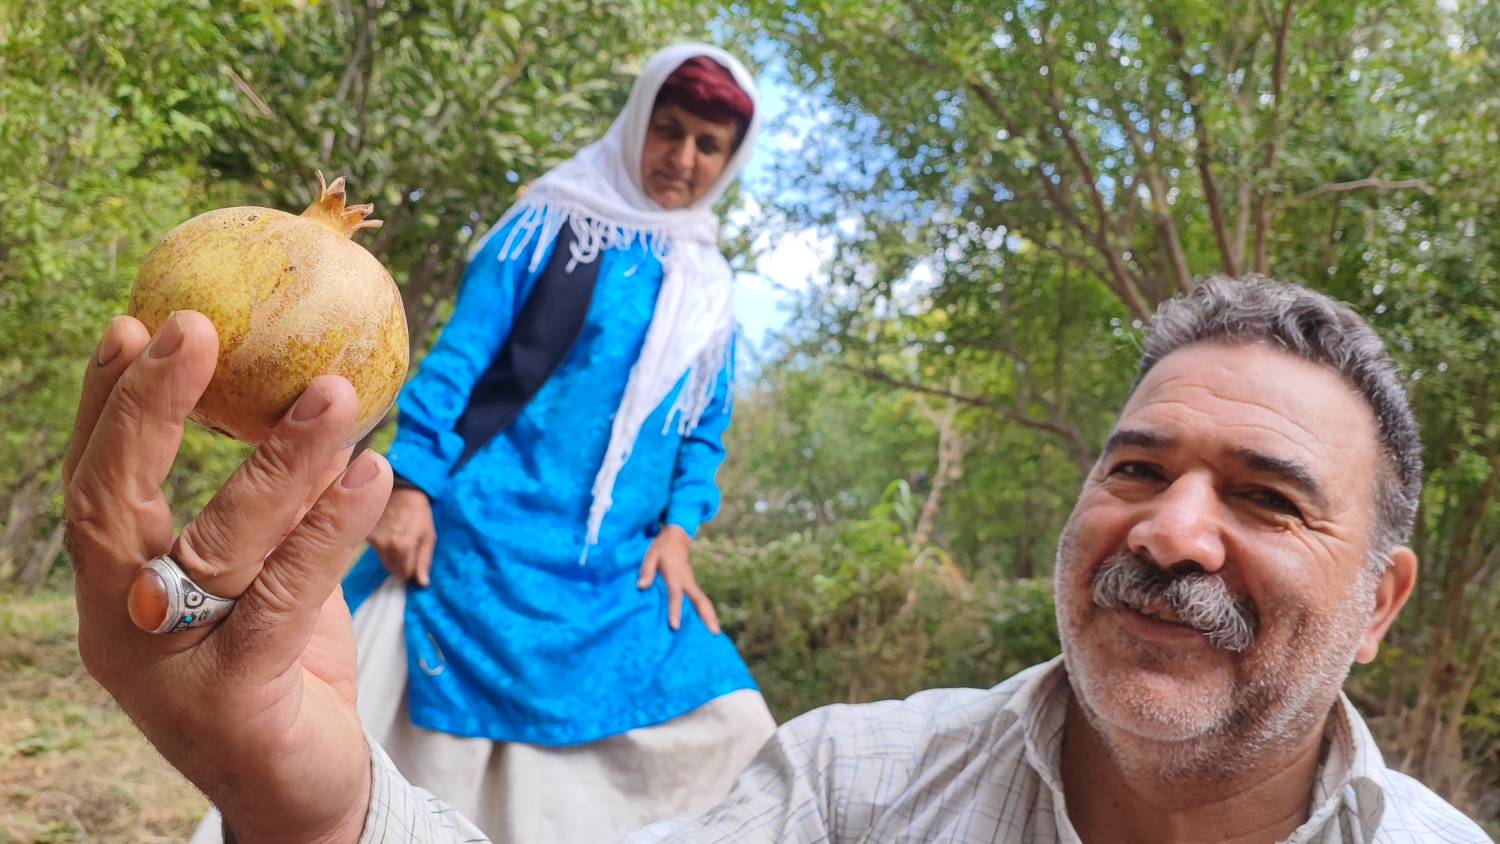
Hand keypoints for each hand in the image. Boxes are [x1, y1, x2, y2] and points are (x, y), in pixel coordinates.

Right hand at [65, 312, 388, 843]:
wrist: (298, 793)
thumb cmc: (280, 671)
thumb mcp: (266, 579)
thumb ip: (273, 510)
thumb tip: (311, 405)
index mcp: (115, 592)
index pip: (94, 485)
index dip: (107, 404)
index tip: (134, 325)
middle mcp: (123, 625)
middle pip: (115, 505)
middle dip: (149, 410)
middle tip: (194, 329)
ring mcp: (172, 665)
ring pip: (220, 543)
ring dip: (280, 459)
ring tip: (334, 393)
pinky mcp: (238, 694)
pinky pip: (288, 593)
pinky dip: (331, 528)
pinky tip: (371, 472)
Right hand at [367, 487, 435, 585]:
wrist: (403, 491)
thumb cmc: (420, 514)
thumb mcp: (429, 536)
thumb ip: (424, 561)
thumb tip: (422, 584)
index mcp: (404, 547)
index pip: (406, 574)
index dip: (412, 569)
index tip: (415, 559)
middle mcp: (386, 546)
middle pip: (393, 570)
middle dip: (402, 565)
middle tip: (409, 549)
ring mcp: (374, 541)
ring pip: (384, 562)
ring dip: (393, 557)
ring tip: (400, 540)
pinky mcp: (367, 536)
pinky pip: (377, 551)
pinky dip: (383, 548)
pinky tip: (389, 535)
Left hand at [636, 524, 719, 633]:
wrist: (677, 537)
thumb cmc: (661, 548)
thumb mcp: (650, 555)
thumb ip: (646, 571)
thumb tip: (641, 587)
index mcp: (675, 575)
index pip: (676, 596)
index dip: (675, 611)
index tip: (675, 626)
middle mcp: (687, 581)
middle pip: (700, 600)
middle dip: (707, 616)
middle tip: (714, 632)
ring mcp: (692, 583)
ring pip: (704, 601)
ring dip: (710, 616)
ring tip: (715, 633)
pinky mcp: (693, 585)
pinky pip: (701, 600)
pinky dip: (707, 612)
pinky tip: (709, 624)